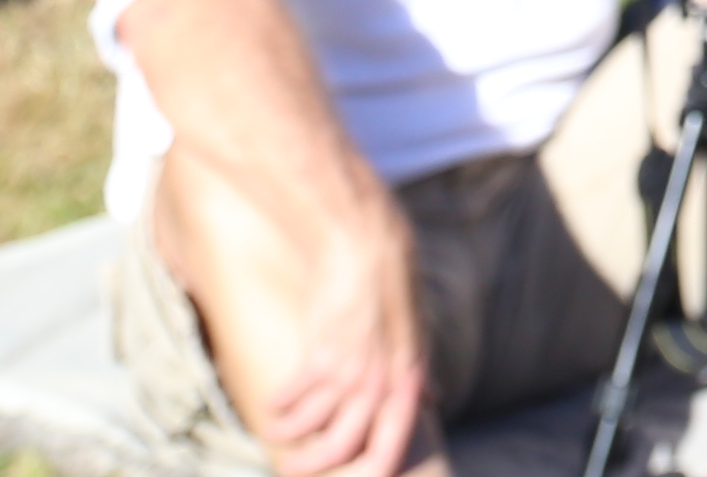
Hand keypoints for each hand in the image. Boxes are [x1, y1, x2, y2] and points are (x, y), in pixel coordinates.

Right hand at [258, 220, 430, 476]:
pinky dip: (278, 406)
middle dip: (312, 467)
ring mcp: (348, 372)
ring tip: (276, 433)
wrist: (368, 252)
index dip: (370, 474)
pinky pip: (290, 398)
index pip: (390, 448)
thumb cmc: (394, 293)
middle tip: (294, 470)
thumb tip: (432, 399)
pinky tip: (273, 404)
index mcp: (406, 384)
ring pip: (308, 429)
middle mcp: (379, 385)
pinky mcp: (319, 356)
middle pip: (340, 449)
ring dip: (286, 436)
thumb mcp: (418, 337)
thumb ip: (419, 373)